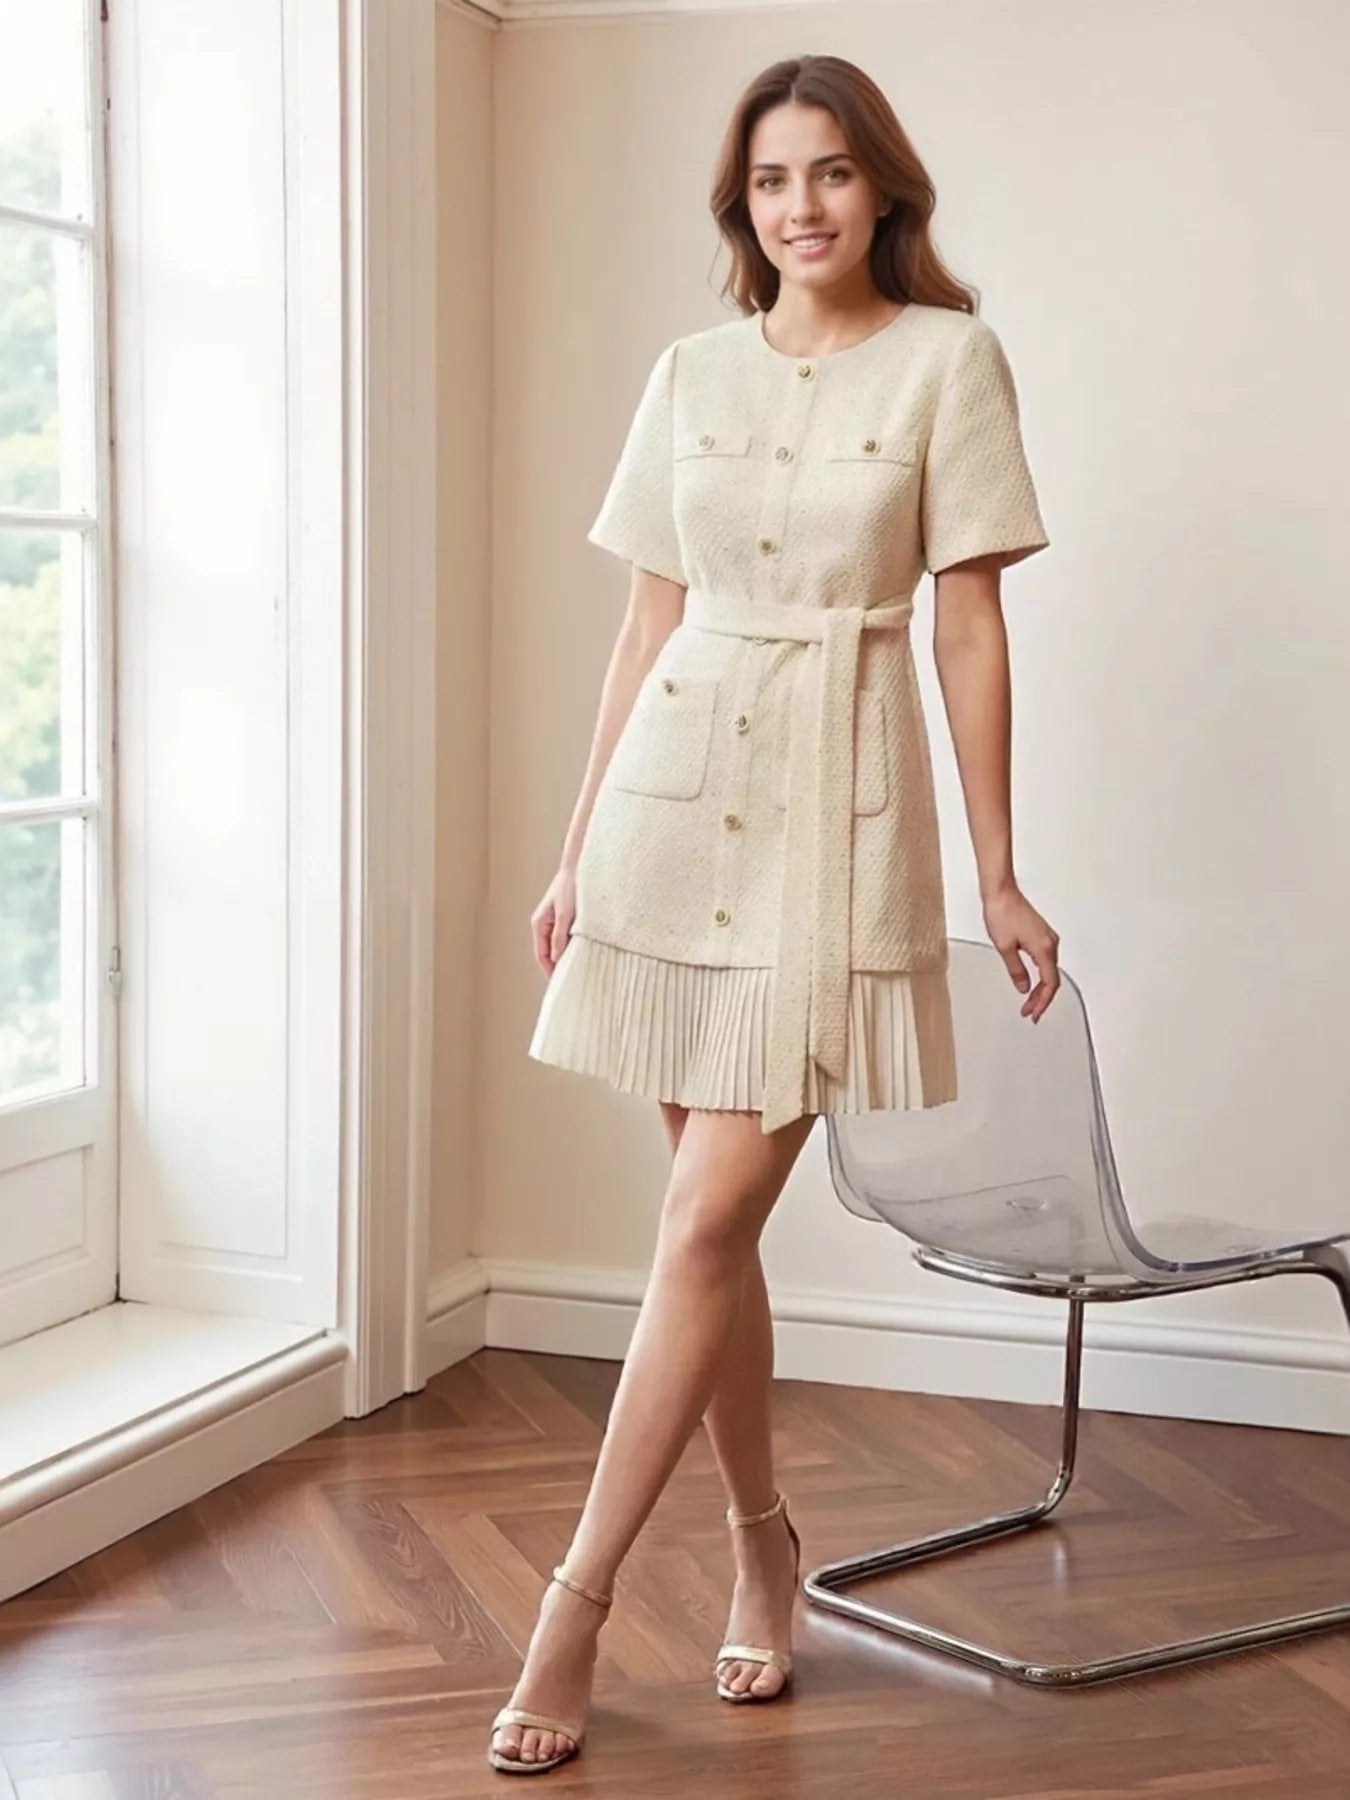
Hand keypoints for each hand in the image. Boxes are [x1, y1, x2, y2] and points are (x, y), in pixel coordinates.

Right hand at [531, 865, 578, 977]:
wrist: (580, 866)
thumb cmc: (571, 886)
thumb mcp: (566, 914)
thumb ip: (560, 936)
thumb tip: (557, 959)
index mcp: (539, 924)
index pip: (542, 955)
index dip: (550, 971)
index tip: (562, 983)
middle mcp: (546, 924)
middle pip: (550, 953)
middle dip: (560, 966)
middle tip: (574, 980)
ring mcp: (556, 922)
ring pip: (560, 946)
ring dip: (569, 956)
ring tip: (582, 969)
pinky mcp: (568, 918)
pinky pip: (569, 938)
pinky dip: (575, 945)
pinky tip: (587, 951)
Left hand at [982, 884, 1059, 1021]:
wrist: (1001, 893)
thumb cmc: (1002, 913)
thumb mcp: (1005, 948)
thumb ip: (1016, 971)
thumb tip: (1023, 987)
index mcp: (1044, 949)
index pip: (1049, 983)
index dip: (1042, 1002)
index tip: (1034, 1014)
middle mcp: (1050, 943)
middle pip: (1052, 979)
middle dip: (1041, 998)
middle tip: (1029, 1012)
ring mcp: (1047, 938)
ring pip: (1049, 970)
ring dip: (1040, 988)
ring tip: (1029, 1002)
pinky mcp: (1041, 934)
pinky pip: (1046, 961)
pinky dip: (1040, 975)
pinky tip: (1032, 981)